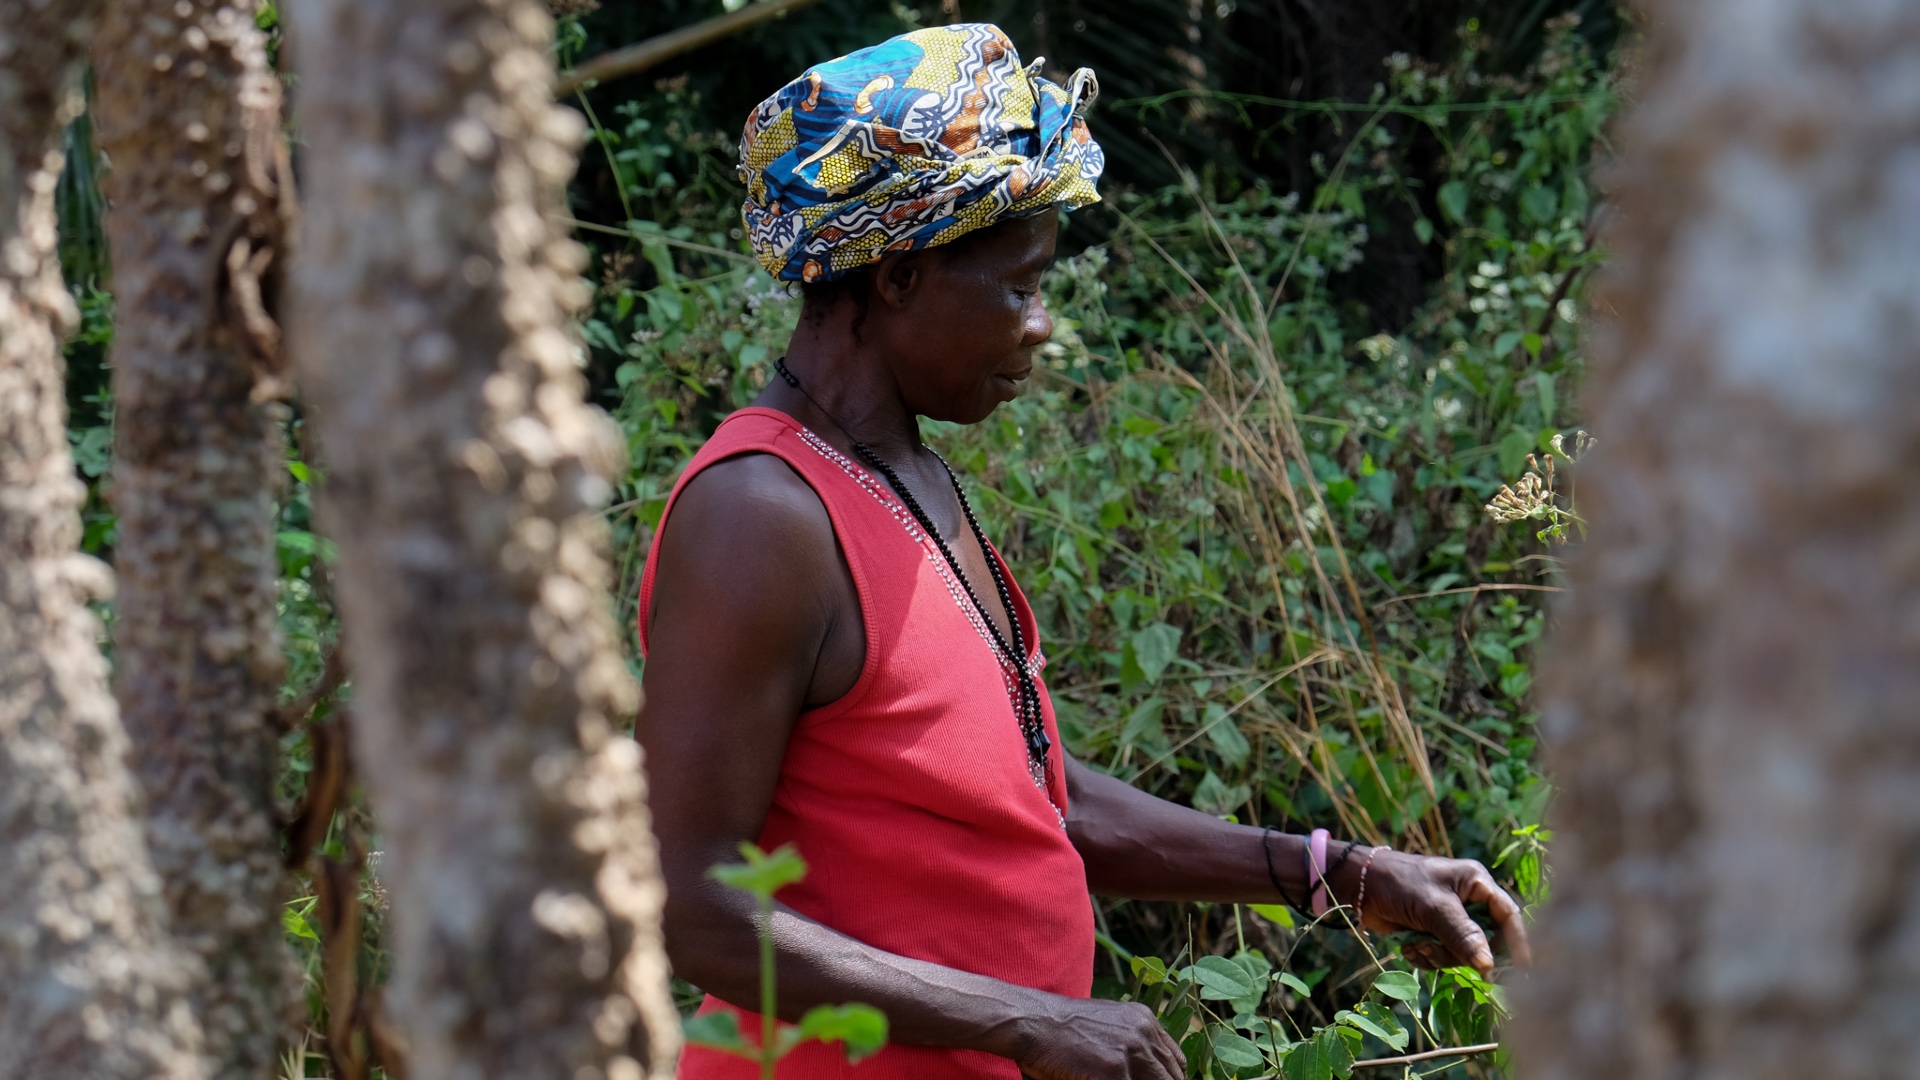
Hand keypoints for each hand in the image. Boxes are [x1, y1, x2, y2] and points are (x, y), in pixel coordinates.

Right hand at [1008, 996, 1186, 1079]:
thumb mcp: (1107, 1024)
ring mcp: (1130, 1053)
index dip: (1171, 1079)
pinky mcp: (1114, 1072)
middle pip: (1171, 1078)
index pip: (1176, 1062)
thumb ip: (1132, 1041)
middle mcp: (1143, 1033)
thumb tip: (1146, 1067)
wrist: (1034, 1021)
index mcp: (1144, 1020)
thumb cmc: (1063, 1026)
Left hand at [1337, 848, 1530, 974]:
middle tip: (1439, 951)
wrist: (1358, 886)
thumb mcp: (1433, 907)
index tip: (1523, 971)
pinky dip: (1426, 956)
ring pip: (1461, 953)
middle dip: (1461, 952)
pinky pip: (1442, 955)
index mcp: (1476, 883)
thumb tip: (1489, 965)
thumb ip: (1462, 934)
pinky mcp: (1432, 932)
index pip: (1507, 915)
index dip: (1517, 942)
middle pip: (1484, 941)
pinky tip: (1408, 946)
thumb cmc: (1398, 884)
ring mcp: (1449, 918)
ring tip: (1417, 945)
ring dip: (1439, 956)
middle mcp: (1467, 900)